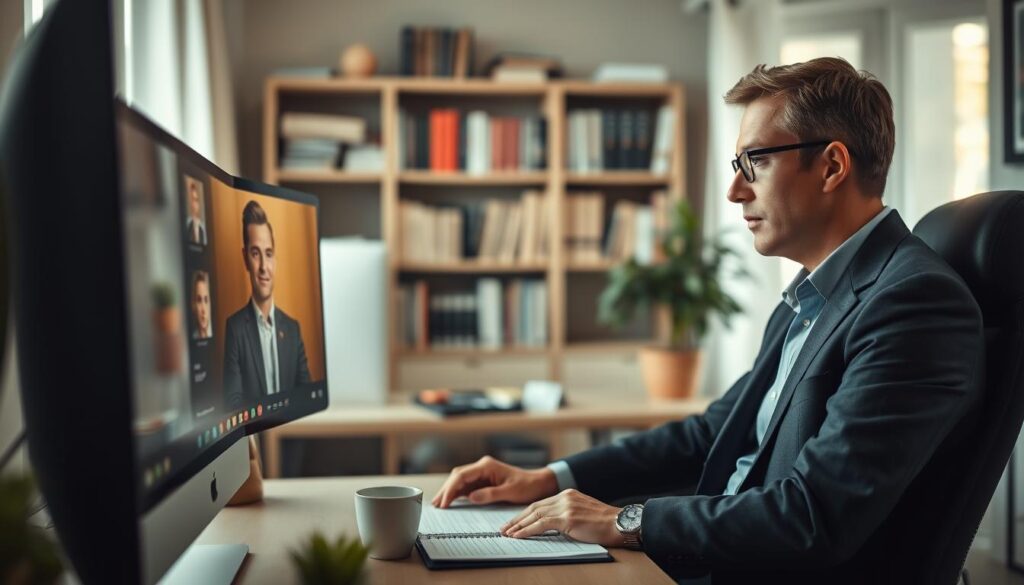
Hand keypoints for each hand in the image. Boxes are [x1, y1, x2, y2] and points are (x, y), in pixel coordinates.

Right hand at [431, 455, 558, 508]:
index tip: (444, 501)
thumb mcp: (510, 491)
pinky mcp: (483, 480)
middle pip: (457, 476)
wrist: (537, 484)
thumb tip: (471, 497)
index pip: (462, 475)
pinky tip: (450, 501)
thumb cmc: (527, 486)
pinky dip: (457, 493)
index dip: (450, 488)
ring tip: (439, 504)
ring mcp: (482, 473)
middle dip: (446, 489)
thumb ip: (490, 494)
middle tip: (436, 504)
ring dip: (450, 491)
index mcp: (486, 466)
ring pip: (460, 480)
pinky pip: (466, 486)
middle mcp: (482, 467)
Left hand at [500, 488, 624, 547]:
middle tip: (504, 528)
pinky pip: (541, 524)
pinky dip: (527, 530)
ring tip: (507, 534)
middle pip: (533, 507)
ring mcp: (566, 506)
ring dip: (518, 526)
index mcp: (568, 494)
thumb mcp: (582, 514)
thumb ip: (567, 515)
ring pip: (535, 515)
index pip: (540, 504)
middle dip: (517, 519)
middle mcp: (565, 497)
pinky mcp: (568, 518)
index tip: (514, 522)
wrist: (621, 523)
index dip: (524, 514)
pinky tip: (518, 536)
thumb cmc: (605, 524)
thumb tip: (551, 526)